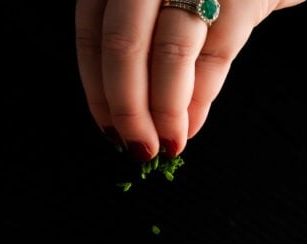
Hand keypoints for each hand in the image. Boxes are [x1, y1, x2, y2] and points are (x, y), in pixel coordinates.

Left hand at [75, 0, 306, 160]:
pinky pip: (214, 55)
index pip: (92, 32)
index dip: (98, 90)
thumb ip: (143, 42)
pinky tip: (191, 124)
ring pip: (167, 54)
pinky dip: (199, 98)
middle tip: (140, 148)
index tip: (110, 130)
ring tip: (168, 143)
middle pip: (123, 46)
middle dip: (129, 111)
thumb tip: (138, 115)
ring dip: (165, 112)